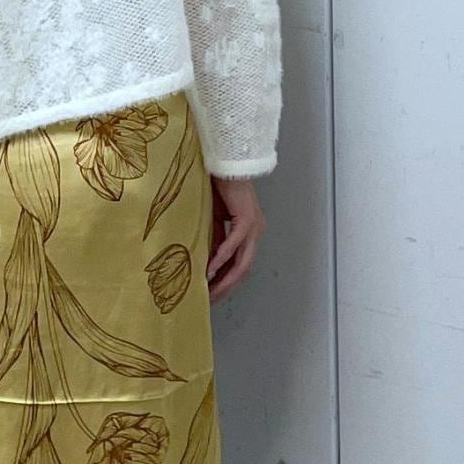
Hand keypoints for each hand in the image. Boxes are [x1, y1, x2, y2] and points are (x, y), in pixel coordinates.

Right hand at [206, 176, 264, 303]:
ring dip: (226, 278)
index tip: (212, 295)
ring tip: (210, 290)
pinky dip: (222, 258)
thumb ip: (215, 239)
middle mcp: (256, 232)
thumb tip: (207, 262)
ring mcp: (254, 226)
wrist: (224, 163)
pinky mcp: (246, 219)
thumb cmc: (218, 187)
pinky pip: (233, 244)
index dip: (227, 282)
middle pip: (244, 269)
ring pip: (242, 261)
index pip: (240, 265)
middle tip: (211, 300)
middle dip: (227, 287)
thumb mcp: (214, 219)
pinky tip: (211, 269)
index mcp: (250, 233)